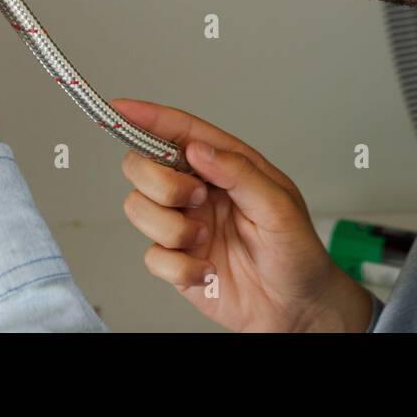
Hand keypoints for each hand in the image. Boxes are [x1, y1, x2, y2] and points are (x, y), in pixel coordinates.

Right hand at [112, 97, 373, 331]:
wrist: (295, 308)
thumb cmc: (297, 252)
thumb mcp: (279, 206)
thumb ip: (239, 173)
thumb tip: (198, 149)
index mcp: (226, 166)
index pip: (180, 132)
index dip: (147, 118)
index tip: (119, 108)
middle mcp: (199, 191)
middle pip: (144, 166)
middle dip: (161, 183)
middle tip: (196, 200)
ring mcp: (185, 225)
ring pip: (138, 208)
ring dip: (171, 228)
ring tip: (206, 240)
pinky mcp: (177, 261)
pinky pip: (151, 256)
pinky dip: (178, 267)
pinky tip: (209, 271)